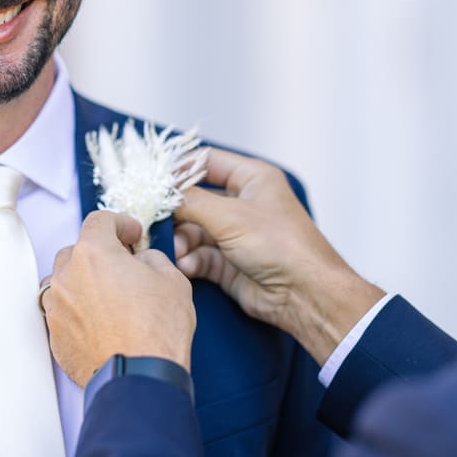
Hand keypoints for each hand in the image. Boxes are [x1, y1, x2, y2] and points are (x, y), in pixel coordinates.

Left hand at [43, 211, 195, 386]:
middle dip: (99, 254)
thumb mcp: (171, 279)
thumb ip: (151, 258)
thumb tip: (141, 260)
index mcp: (93, 253)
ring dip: (84, 282)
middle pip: (77, 250)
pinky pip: (64, 313)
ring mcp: (57, 308)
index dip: (120, 223)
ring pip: (65, 283)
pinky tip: (102, 323)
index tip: (132, 234)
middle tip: (124, 266)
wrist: (140, 378)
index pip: (99, 221)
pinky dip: (79, 311)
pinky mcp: (56, 337)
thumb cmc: (158, 329)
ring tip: (110, 297)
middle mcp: (67, 276)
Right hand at [173, 148, 384, 364]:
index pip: (207, 161)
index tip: (152, 180)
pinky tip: (188, 267)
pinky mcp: (230, 263)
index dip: (179, 168)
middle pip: (195, 199)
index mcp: (252, 178)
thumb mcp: (231, 216)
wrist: (305, 295)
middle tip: (156, 222)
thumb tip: (163, 195)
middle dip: (176, 214)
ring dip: (182, 242)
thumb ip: (191, 202)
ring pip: (193, 231)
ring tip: (178, 253)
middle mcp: (242, 203)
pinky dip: (191, 260)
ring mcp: (236, 234)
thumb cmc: (281, 245)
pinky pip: (199, 256)